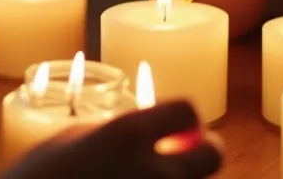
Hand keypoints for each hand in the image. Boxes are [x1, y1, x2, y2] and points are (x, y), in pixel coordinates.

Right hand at [1, 101, 221, 178]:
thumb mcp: (70, 139)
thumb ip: (117, 131)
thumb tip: (151, 130)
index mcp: (127, 136)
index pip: (187, 110)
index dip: (183, 116)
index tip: (175, 125)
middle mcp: (152, 173)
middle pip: (213, 155)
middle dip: (201, 151)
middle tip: (180, 155)